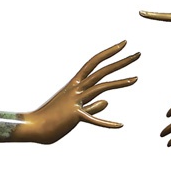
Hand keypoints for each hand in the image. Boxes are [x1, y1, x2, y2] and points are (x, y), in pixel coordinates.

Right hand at [22, 41, 139, 143]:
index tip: (123, 44)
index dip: (108, 53)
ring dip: (119, 82)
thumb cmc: (52, 118)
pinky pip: (93, 118)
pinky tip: (120, 125)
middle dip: (120, 62)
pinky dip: (107, 123)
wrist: (33, 127)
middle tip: (138, 54)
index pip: (94, 63)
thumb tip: (106, 101)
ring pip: (101, 87)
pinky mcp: (74, 116)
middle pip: (101, 71)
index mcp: (74, 85)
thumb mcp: (74, 110)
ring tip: (136, 78)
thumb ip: (92, 106)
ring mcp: (74, 101)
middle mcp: (75, 89)